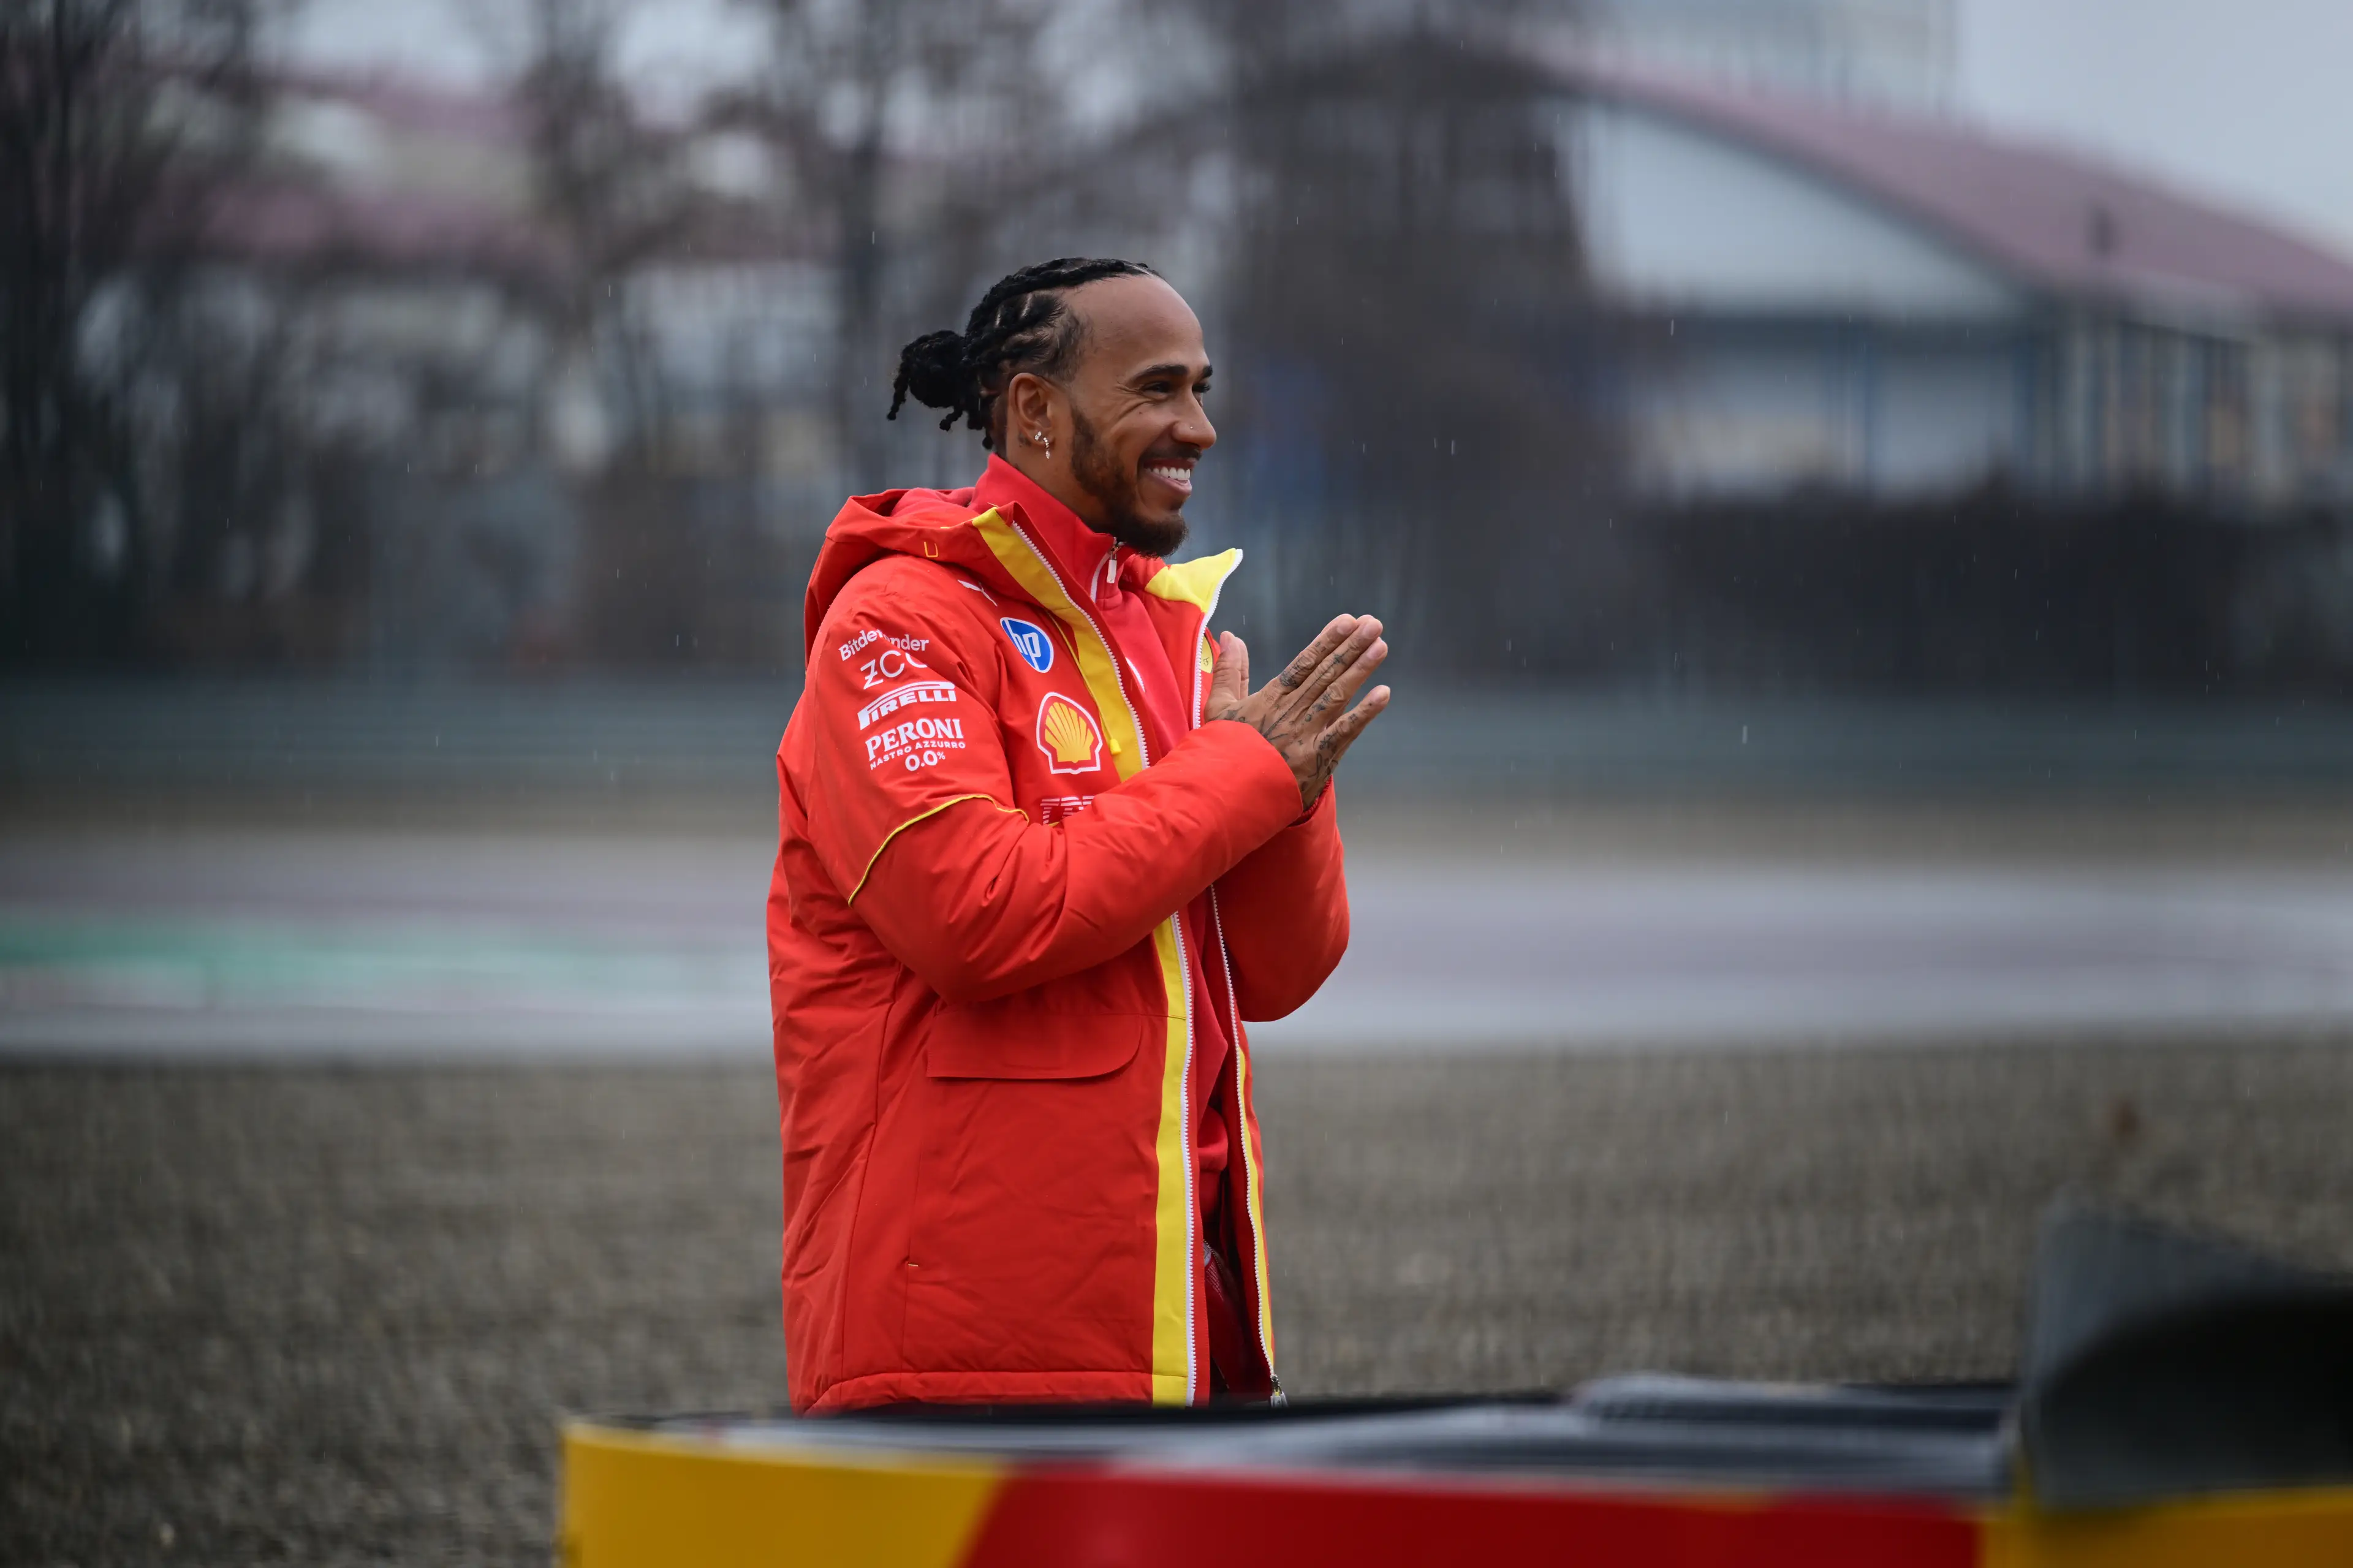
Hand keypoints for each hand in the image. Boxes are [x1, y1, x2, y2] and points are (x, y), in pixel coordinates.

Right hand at [1205, 615, 1391, 809]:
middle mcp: (1292, 711)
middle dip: (1351, 647)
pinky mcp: (1318, 758)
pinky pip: (1345, 732)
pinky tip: (1383, 694)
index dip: (1327, 640)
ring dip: (1361, 669)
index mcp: (1271, 698)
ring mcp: (1307, 734)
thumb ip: (1229, 670)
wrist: (1225, 795)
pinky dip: (1365, 713)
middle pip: (1326, 673)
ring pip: (1338, 694)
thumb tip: (1230, 636)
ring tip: (1380, 646)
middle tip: (1373, 625)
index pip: (1304, 663)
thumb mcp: (1219, 706)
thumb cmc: (1223, 751)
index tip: (1347, 621)